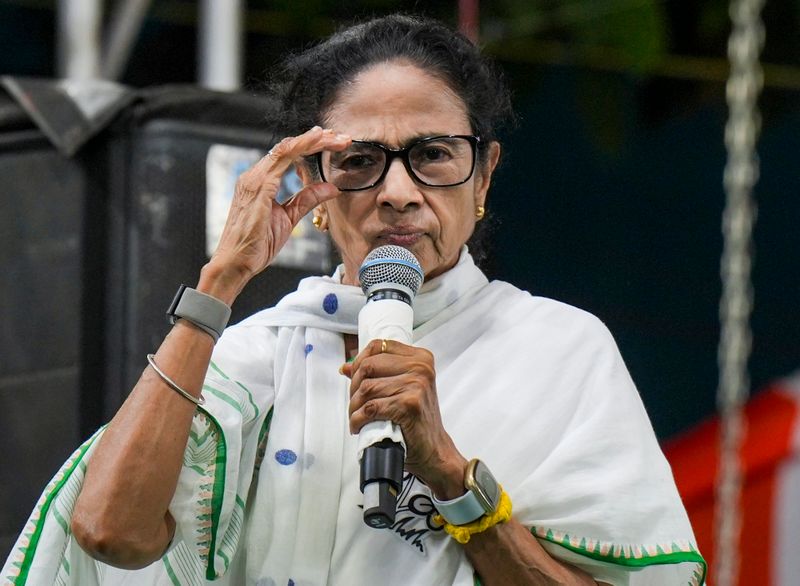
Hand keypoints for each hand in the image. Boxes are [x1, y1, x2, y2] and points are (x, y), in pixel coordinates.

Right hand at [202, 127, 350, 301]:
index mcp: (260, 181)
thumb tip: (331, 188)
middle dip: (317, 140)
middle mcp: (254, 176)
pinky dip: (300, 148)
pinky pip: (280, 160)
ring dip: (312, 140)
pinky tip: (316, 143)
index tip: (333, 142)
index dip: (311, 146)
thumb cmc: (256, 243)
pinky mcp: (257, 188)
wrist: (235, 262)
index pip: (288, 156)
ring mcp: (254, 180)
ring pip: (286, 149)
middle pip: (288, 148)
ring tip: (333, 136)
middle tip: (342, 137)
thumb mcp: (289, 217)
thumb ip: (307, 199)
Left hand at [342, 339, 467, 496]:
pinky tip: (358, 426)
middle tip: (355, 403)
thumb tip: (346, 366)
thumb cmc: (417, 420)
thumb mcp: (403, 388)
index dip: (359, 361)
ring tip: (356, 416)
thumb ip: (378, 373)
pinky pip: (370, 408)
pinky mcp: (408, 405)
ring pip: (366, 389)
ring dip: (354, 407)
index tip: (354, 377)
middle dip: (354, 387)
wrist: (433, 449)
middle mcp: (421, 368)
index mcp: (420, 358)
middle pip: (368, 367)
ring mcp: (416, 385)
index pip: (378, 346)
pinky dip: (358, 419)